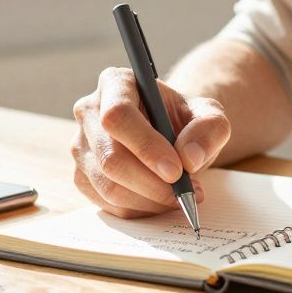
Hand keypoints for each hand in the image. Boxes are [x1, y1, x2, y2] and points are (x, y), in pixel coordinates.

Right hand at [71, 67, 231, 217]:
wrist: (173, 135)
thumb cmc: (187, 121)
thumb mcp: (210, 116)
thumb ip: (209, 129)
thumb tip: (189, 157)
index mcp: (116, 83)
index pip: (118, 115)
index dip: (146, 146)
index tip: (176, 170)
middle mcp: (89, 111)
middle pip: (110, 156)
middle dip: (151, 183)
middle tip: (185, 192)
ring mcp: (81, 145)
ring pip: (107, 185)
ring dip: (148, 199)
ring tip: (179, 196)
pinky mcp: (81, 175)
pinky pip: (106, 203)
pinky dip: (138, 209)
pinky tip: (160, 201)